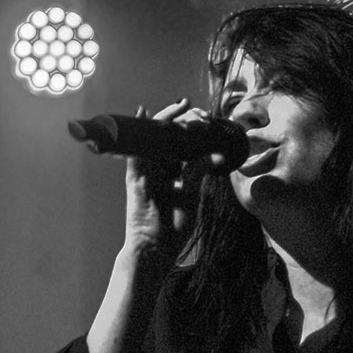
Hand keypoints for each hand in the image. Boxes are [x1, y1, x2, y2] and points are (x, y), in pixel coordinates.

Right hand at [122, 98, 212, 263]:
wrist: (156, 249)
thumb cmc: (173, 227)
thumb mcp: (191, 196)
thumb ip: (199, 173)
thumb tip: (217, 154)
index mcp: (173, 174)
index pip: (180, 145)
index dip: (188, 130)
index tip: (201, 116)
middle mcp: (159, 170)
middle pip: (164, 139)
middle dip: (174, 119)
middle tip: (185, 103)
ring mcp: (146, 174)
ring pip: (151, 142)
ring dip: (161, 122)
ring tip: (173, 107)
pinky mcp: (136, 181)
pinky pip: (135, 154)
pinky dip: (138, 136)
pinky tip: (141, 118)